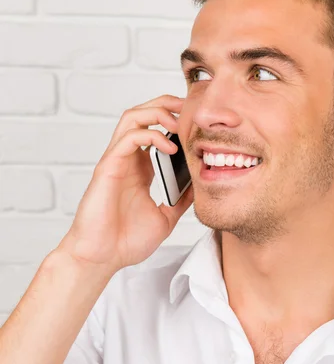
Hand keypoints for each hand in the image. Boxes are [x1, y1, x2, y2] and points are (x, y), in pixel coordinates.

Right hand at [62, 95, 193, 273]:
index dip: (174, 119)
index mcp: (140, 168)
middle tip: (191, 108)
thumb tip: (201, 186)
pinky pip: (127, 138)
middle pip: (142, 114)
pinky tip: (169, 147)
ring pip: (132, 118)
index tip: (198, 122)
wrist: (102, 258)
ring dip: (157, 112)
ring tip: (179, 122)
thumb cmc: (125, 241)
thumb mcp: (166, 217)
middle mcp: (128, 159)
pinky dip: (151, 135)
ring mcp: (117, 161)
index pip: (155, 130)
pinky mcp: (108, 168)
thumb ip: (181, 200)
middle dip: (167, 104)